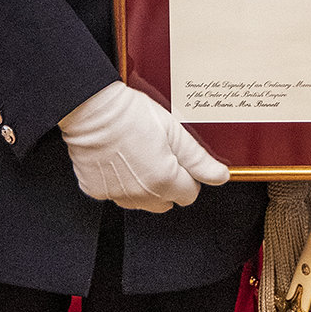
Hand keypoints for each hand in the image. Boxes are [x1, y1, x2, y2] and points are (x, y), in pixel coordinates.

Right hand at [58, 81, 230, 211]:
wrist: (90, 108)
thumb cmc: (130, 114)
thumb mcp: (173, 131)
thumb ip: (198, 159)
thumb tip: (219, 176)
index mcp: (164, 181)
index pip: (189, 194)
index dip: (188, 176)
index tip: (178, 159)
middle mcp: (140, 195)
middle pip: (166, 202)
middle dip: (168, 184)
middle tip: (159, 154)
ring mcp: (117, 195)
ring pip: (141, 202)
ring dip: (144, 186)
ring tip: (138, 154)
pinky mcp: (96, 191)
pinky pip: (117, 195)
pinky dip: (120, 183)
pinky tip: (119, 159)